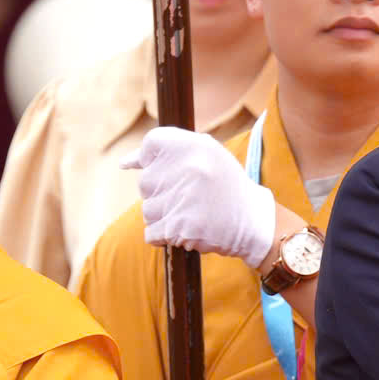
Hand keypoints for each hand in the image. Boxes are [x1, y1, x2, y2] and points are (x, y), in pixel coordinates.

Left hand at [133, 126, 278, 267]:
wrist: (254, 223)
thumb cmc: (225, 188)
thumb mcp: (206, 156)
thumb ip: (167, 151)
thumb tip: (124, 163)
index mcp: (196, 145)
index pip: (151, 143)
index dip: (153, 159)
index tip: (169, 172)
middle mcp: (188, 168)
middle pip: (145, 182)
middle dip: (162, 193)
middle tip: (190, 197)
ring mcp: (182, 198)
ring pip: (147, 210)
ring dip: (164, 216)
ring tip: (192, 213)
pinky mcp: (180, 227)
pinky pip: (151, 233)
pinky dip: (164, 236)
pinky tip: (186, 229)